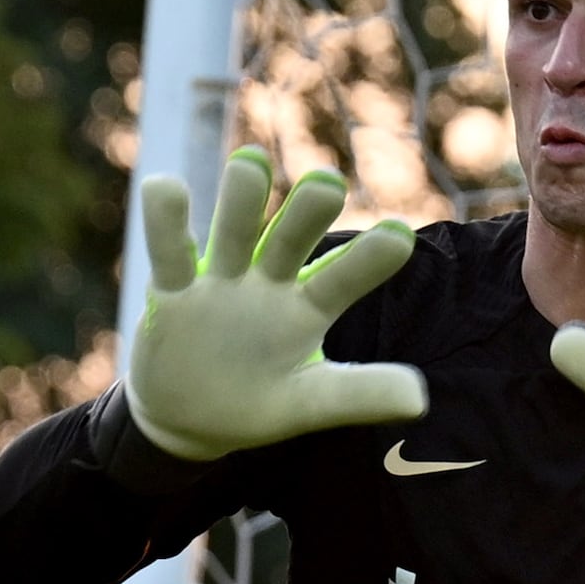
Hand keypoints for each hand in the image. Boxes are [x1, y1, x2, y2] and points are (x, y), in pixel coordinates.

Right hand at [120, 149, 424, 462]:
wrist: (188, 419)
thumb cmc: (258, 403)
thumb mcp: (309, 404)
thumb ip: (358, 395)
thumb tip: (419, 399)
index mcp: (309, 307)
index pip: (343, 278)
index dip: (369, 258)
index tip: (399, 237)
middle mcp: (269, 281)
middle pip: (291, 238)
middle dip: (307, 211)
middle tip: (327, 186)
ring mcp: (221, 281)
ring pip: (232, 230)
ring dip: (241, 198)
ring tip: (251, 163)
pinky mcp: (172, 291)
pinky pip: (169, 251)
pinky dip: (165, 219)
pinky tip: (164, 186)